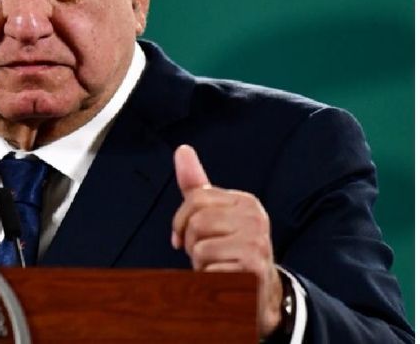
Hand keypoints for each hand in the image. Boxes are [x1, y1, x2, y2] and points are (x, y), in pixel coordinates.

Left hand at [171, 144, 283, 336]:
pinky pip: (209, 271)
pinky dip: (208, 281)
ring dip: (200, 265)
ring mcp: (258, 244)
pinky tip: (224, 280)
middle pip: (196, 223)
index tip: (185, 237)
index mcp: (245, 201)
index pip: (194, 199)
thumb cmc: (230, 250)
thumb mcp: (214, 215)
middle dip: (191, 244)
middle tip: (207, 255)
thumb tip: (182, 150)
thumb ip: (196, 186)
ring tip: (217, 266)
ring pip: (199, 249)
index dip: (181, 222)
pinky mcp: (254, 269)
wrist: (260, 292)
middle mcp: (256, 218)